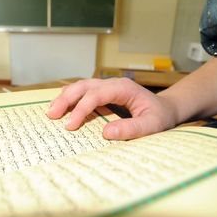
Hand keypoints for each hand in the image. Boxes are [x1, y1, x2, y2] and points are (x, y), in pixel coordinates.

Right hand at [47, 78, 177, 139]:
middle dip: (66, 99)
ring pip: (80, 86)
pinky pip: (84, 92)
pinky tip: (62, 108)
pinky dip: (71, 98)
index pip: (96, 94)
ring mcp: (107, 86)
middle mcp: (112, 83)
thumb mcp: (152, 125)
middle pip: (84, 86)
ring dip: (65, 97)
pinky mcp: (104, 92)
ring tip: (51, 112)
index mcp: (123, 88)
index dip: (81, 108)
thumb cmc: (159, 116)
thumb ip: (132, 128)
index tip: (71, 126)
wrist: (165, 109)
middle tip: (52, 115)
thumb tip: (106, 133)